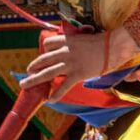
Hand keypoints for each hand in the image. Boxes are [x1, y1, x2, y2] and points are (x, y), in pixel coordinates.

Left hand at [20, 27, 139, 101]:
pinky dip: (56, 94)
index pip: (48, 44)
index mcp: (67, 41)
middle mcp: (65, 52)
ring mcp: (70, 64)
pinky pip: (63, 86)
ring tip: (25, 83)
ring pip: (47, 72)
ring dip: (34, 79)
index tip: (43, 55)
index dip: (45, 50)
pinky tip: (51, 100)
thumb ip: (75, 46)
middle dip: (33, 66)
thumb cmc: (102, 43)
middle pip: (43, 59)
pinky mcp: (77, 74)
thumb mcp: (84, 40)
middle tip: (27, 71)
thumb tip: (72, 53)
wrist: (113, 46)